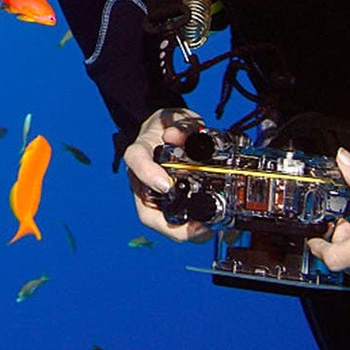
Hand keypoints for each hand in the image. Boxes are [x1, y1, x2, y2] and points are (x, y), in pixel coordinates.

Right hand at [122, 108, 212, 243]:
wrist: (167, 131)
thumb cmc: (169, 125)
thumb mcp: (177, 116)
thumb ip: (181, 124)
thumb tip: (177, 136)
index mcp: (141, 151)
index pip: (136, 161)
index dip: (148, 175)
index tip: (166, 185)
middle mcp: (142, 180)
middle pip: (147, 211)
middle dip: (171, 227)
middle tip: (198, 229)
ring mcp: (153, 196)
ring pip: (161, 223)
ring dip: (184, 233)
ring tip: (208, 233)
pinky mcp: (166, 204)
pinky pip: (176, 221)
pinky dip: (193, 230)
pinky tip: (213, 229)